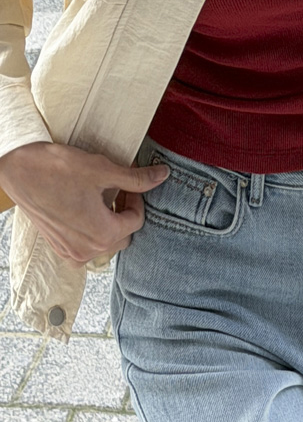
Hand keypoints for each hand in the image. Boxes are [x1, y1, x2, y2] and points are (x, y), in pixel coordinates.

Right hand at [0, 141, 169, 264]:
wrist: (21, 170)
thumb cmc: (59, 170)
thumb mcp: (104, 171)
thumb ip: (136, 179)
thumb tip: (162, 175)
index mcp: (102, 234)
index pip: (137, 221)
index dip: (138, 198)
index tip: (130, 182)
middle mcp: (86, 250)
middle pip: (123, 236)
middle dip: (126, 212)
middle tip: (120, 188)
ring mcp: (69, 251)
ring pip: (104, 243)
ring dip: (110, 222)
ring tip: (103, 196)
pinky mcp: (57, 246)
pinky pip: (85, 246)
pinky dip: (92, 230)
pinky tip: (87, 208)